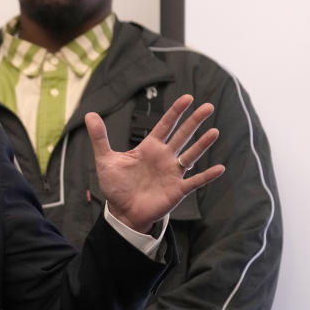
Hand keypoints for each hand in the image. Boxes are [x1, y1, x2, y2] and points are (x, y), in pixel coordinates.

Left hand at [85, 94, 224, 232]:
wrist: (122, 211)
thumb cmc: (116, 186)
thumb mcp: (106, 159)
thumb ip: (100, 137)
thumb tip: (89, 115)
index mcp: (149, 148)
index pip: (164, 125)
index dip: (175, 112)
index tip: (187, 97)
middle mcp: (164, 157)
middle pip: (182, 135)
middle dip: (194, 121)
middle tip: (208, 106)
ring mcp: (172, 173)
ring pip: (191, 155)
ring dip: (202, 144)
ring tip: (215, 131)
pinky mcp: (176, 190)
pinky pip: (194, 181)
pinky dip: (206, 176)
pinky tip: (219, 168)